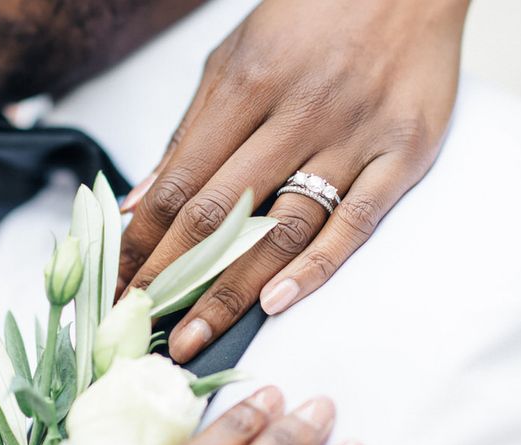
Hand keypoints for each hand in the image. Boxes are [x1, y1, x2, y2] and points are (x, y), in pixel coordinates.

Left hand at [118, 0, 468, 361]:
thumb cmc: (311, 19)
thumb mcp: (234, 60)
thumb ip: (188, 134)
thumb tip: (138, 202)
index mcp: (247, 84)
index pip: (179, 184)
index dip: (142, 241)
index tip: (119, 284)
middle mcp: (299, 113)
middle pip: (222, 214)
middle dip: (172, 277)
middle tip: (140, 326)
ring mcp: (353, 137)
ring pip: (282, 229)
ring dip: (232, 290)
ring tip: (195, 336)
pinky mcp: (402, 155)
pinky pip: (356, 221)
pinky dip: (316, 266)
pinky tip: (276, 302)